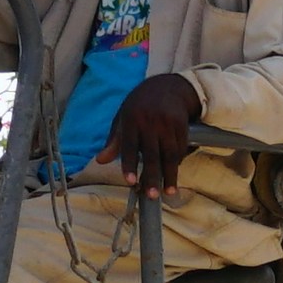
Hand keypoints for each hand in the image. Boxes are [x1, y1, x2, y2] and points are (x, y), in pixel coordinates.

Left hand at [103, 70, 204, 185]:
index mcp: (130, 119)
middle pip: (151, 154)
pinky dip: (177, 163)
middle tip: (152, 196)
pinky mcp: (181, 125)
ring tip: (168, 192)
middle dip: (152, 176)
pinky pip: (180, 148)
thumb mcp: (123, 117)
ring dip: (169, 175)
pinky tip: (173, 174)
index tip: (131, 182)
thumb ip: (114, 140)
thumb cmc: (140, 105)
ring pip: (169, 154)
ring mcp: (167, 123)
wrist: (168, 86)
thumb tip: (100, 160)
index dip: (129, 165)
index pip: (128, 146)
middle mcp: (149, 121)